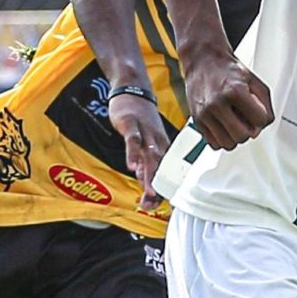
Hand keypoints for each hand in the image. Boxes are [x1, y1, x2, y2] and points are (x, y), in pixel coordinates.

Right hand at [107, 86, 172, 210]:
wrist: (133, 90)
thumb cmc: (140, 120)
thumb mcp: (144, 145)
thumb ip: (144, 168)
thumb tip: (147, 194)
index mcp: (162, 148)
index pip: (164, 173)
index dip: (164, 190)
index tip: (162, 207)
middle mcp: (156, 142)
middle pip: (158, 168)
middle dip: (158, 188)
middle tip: (156, 205)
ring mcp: (145, 132)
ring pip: (149, 156)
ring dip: (150, 174)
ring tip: (149, 192)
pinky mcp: (131, 124)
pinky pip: (133, 140)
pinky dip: (133, 153)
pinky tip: (131, 166)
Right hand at [182, 45, 274, 150]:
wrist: (203, 60)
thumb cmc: (229, 70)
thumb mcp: (254, 81)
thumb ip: (265, 105)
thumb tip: (260, 128)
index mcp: (234, 91)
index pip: (259, 120)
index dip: (261, 117)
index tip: (257, 111)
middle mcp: (217, 104)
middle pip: (243, 136)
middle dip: (248, 130)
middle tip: (246, 119)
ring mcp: (205, 114)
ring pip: (228, 144)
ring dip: (235, 136)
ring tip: (234, 122)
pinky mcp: (197, 120)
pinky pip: (214, 143)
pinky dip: (222, 138)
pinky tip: (224, 125)